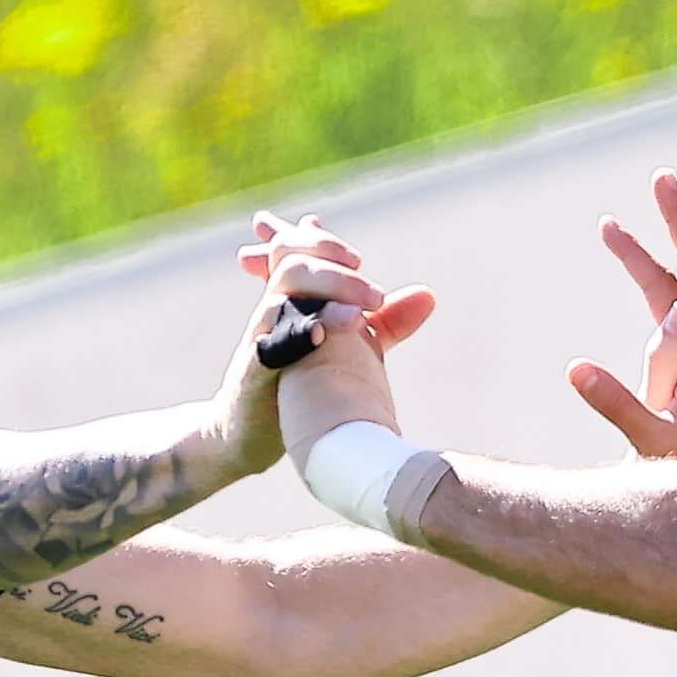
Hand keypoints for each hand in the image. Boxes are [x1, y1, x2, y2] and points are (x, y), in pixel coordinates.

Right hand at [222, 213, 433, 478]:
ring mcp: (263, 339)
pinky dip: (295, 335)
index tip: (356, 257)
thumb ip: (385, 323)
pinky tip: (321, 333)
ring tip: (359, 312)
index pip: (301, 252)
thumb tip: (427, 295)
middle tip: (360, 267)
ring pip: (282, 293)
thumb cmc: (297, 388)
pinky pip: (270, 344)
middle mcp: (275, 312)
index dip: (322, 242)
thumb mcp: (346, 348)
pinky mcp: (255, 371)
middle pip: (292, 261)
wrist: (248, 434)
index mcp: (293, 301)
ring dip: (324, 289)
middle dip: (327, 257)